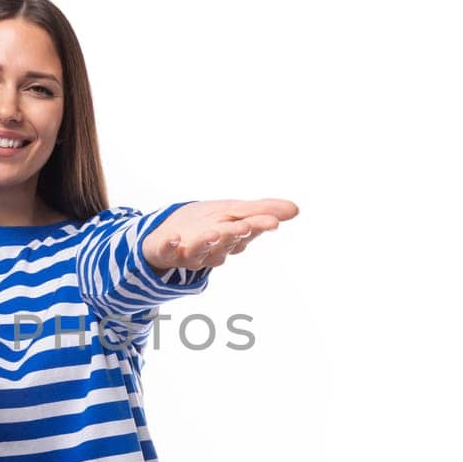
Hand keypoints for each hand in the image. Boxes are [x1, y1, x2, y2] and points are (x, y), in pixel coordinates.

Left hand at [142, 198, 298, 271]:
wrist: (167, 236)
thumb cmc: (205, 224)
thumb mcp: (233, 212)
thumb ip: (262, 211)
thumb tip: (296, 209)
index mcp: (231, 238)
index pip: (247, 232)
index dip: (258, 227)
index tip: (271, 223)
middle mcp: (212, 249)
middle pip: (225, 243)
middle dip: (234, 235)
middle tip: (245, 227)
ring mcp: (188, 252)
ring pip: (200, 250)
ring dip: (206, 242)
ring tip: (212, 233)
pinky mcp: (165, 251)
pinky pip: (167, 251)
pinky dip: (170, 245)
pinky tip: (173, 238)